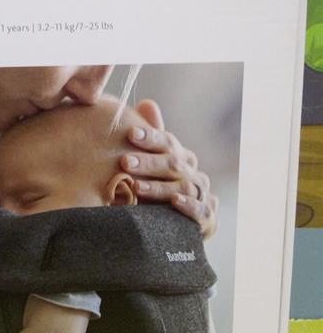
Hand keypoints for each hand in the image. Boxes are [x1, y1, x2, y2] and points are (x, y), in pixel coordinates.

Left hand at [119, 99, 218, 238]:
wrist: (174, 230)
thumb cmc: (156, 191)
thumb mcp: (149, 166)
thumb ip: (150, 138)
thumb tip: (147, 103)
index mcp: (181, 158)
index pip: (168, 143)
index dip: (151, 137)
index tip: (131, 133)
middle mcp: (194, 173)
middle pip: (173, 164)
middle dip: (148, 163)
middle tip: (125, 161)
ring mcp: (202, 196)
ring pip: (183, 187)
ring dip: (159, 187)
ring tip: (137, 186)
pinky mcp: (207, 219)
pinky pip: (200, 211)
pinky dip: (188, 205)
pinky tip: (174, 201)